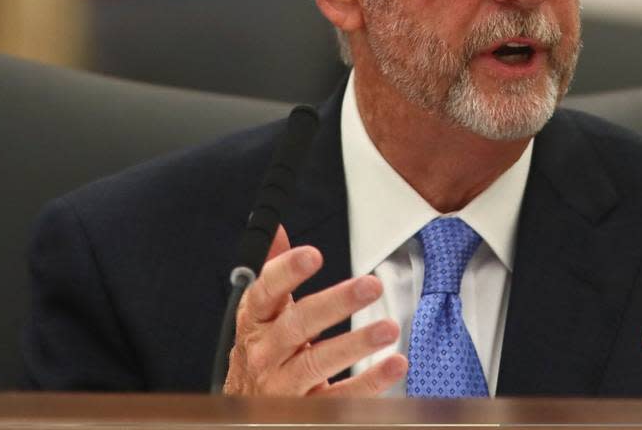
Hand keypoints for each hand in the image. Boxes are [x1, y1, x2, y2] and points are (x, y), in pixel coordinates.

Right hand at [223, 225, 407, 395]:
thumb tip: (278, 230)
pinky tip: (394, 364)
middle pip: (298, 325)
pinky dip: (369, 382)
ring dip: (356, 344)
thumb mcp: (262, 316)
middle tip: (372, 285)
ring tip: (389, 328)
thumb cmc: (263, 355)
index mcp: (255, 322)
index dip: (287, 272)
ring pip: (317, 363)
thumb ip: (274, 274)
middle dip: (336, 303)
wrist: (247, 413)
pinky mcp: (305, 412)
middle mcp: (264, 353)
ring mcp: (283, 386)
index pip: (265, 292)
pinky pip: (339, 398)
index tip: (312, 254)